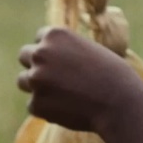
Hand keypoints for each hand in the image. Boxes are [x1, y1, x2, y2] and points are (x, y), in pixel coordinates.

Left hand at [17, 27, 142, 142]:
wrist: (119, 101)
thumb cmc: (112, 74)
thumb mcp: (89, 49)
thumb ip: (67, 50)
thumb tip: (54, 58)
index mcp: (55, 35)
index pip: (40, 37)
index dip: (51, 49)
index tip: (60, 59)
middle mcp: (41, 53)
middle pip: (24, 55)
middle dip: (36, 64)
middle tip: (53, 76)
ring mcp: (36, 79)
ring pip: (24, 80)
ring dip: (37, 86)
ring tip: (62, 93)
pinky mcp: (36, 104)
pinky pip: (34, 105)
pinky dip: (47, 107)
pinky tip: (68, 107)